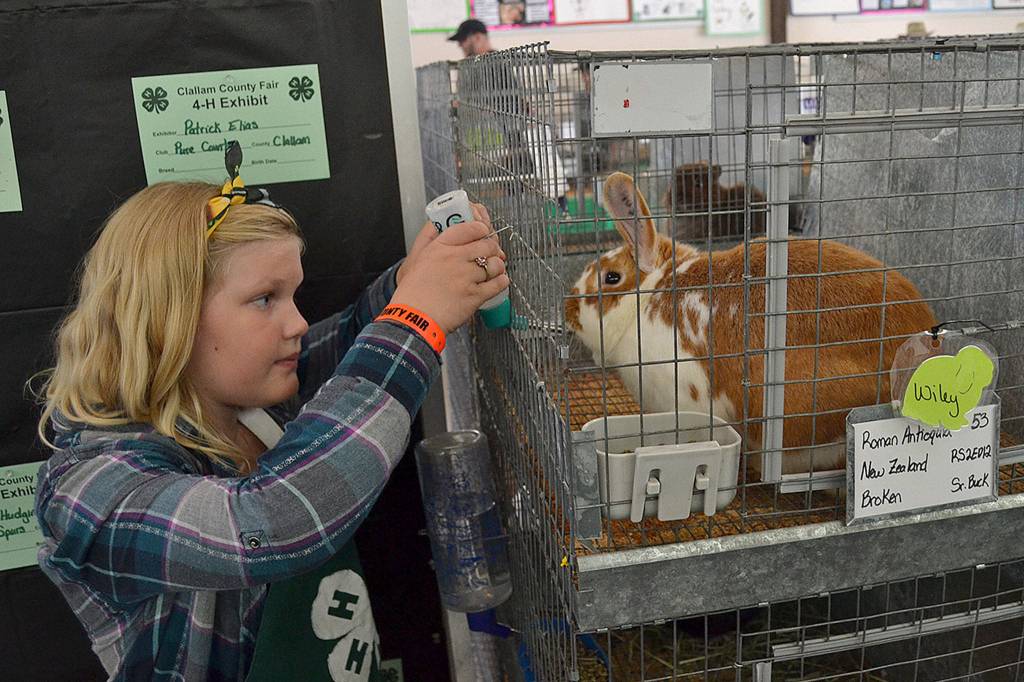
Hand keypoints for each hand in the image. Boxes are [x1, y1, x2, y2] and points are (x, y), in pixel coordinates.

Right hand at [391, 218, 508, 333]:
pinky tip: (499, 281)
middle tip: (491, 253)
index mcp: (439, 248)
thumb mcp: (416, 260)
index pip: (468, 228)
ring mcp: (466, 277)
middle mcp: (454, 259)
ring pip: (494, 264)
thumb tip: (439, 228)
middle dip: (492, 248)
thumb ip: (430, 242)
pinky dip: (501, 281)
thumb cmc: (413, 294)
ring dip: (498, 266)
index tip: (483, 233)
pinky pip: (497, 284)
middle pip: (486, 244)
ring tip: (494, 270)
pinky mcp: (474, 295)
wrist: (413, 319)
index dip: (480, 229)